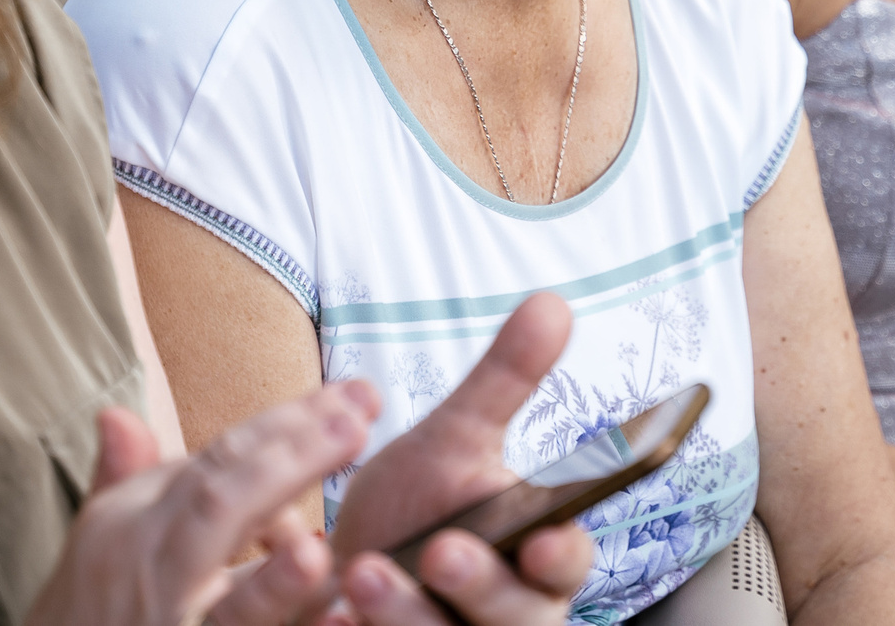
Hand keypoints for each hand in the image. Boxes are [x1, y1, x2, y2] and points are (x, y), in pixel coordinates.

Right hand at [24, 383, 376, 625]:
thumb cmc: (83, 614)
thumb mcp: (96, 544)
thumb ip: (124, 479)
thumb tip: (118, 412)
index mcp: (136, 523)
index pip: (221, 458)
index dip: (289, 422)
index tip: (355, 395)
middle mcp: (148, 571)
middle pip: (222, 505)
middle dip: (291, 460)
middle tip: (359, 421)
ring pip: (226, 608)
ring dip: (272, 583)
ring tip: (318, 552)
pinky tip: (334, 621)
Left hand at [329, 291, 595, 625]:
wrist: (342, 575)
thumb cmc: (417, 511)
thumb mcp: (455, 443)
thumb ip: (503, 383)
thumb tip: (554, 300)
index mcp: (531, 557)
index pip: (564, 563)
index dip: (559, 555)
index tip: (543, 540)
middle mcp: (503, 617)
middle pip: (513, 617)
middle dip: (479, 584)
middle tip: (442, 549)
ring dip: (406, 614)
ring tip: (361, 572)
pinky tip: (331, 621)